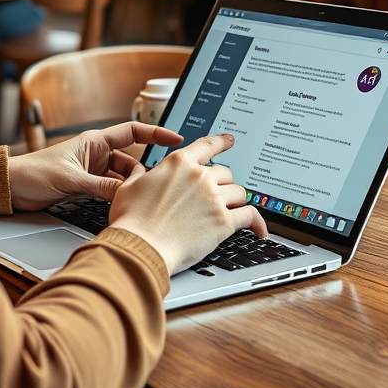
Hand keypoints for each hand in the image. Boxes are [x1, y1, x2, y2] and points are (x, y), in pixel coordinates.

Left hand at [7, 122, 183, 210]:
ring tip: (141, 199)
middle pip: (131, 161)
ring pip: (122, 179)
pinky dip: (118, 198)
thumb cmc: (33, 173)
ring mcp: (92, 171)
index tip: (176, 139)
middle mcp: (96, 154)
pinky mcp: (86, 187)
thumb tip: (126, 195)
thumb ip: (100, 188)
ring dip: (129, 189)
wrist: (11, 188)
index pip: (133, 132)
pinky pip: (110, 191)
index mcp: (94, 142)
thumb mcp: (71, 180)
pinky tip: (124, 206)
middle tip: (156, 186)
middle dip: (143, 173)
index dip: (156, 133)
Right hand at [108, 134, 266, 276]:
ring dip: (236, 201)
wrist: (140, 247)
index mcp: (179, 163)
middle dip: (222, 183)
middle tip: (216, 195)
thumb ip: (140, 175)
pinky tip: (259, 229)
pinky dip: (257, 222)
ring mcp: (214, 198)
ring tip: (231, 210)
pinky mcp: (223, 222)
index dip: (222, 141)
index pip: (207, 145)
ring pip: (239, 192)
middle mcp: (200, 176)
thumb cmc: (131, 220)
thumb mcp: (129, 187)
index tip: (230, 140)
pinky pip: (250, 216)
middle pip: (225, 172)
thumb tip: (141, 172)